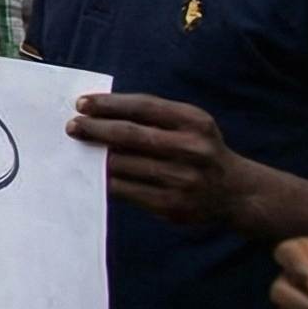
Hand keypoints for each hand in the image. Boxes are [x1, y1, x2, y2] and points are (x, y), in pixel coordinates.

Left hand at [69, 93, 307, 235]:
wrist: (235, 192)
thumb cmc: (198, 150)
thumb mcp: (189, 125)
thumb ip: (152, 117)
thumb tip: (97, 113)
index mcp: (194, 122)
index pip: (143, 106)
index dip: (109, 104)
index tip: (81, 104)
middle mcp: (192, 149)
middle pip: (129, 135)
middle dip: (94, 129)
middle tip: (72, 126)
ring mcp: (182, 179)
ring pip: (123, 164)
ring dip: (95, 156)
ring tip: (79, 148)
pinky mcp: (170, 205)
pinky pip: (125, 190)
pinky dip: (104, 180)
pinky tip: (93, 173)